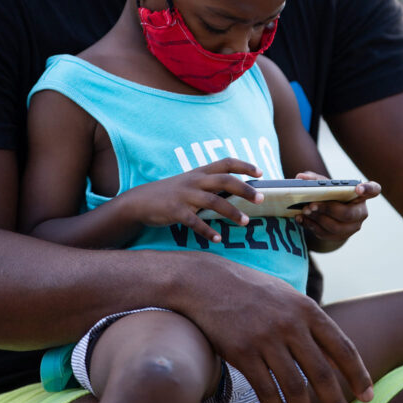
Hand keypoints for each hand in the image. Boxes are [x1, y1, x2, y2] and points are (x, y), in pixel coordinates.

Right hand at [122, 158, 262, 243]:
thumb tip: (238, 192)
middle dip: (244, 189)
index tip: (261, 172)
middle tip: (261, 199)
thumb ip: (211, 184)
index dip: (244, 165)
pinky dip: (207, 231)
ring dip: (231, 212)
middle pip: (224, 180)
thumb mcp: (191, 182)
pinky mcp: (175, 211)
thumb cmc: (172, 192)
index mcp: (200, 172)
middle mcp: (194, 181)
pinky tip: (218, 239)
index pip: (226, 162)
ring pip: (213, 202)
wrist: (141, 201)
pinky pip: (194, 222)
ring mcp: (185, 195)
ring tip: (245, 222)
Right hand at [184, 255, 373, 402]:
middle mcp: (290, 324)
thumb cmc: (249, 288)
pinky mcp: (241, 352)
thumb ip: (309, 320)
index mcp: (306, 308)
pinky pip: (264, 389)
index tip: (367, 397)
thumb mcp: (286, 295)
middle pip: (321, 373)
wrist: (206, 281)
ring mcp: (265, 338)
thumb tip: (332, 353)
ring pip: (294, 387)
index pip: (342, 347)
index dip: (357, 375)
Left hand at [293, 171, 379, 248]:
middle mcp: (361, 212)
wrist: (329, 215)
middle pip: (348, 214)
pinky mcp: (340, 237)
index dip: (368, 189)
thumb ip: (314, 179)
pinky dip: (311, 226)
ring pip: (336, 228)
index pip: (373, 190)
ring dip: (317, 219)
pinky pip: (326, 235)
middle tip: (311, 205)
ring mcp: (352, 227)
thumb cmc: (330, 195)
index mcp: (361, 195)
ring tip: (304, 211)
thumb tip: (301, 177)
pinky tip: (301, 219)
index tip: (358, 188)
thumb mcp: (325, 185)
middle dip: (327, 209)